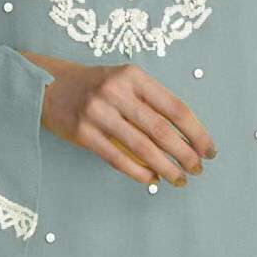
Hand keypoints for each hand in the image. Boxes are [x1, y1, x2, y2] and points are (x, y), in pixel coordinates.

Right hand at [18, 52, 216, 187]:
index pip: (175, 108)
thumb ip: (150, 101)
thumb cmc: (94, 85)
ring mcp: (98, 113)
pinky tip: (151, 178)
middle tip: (197, 170)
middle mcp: (117, 92)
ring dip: (166, 167)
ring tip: (178, 179)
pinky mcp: (82, 133)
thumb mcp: (123, 80)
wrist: (46, 84)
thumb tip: (186, 136)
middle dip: (185, 154)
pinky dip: (138, 172)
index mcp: (134, 76)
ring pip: (142, 147)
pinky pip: (116, 158)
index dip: (196, 132)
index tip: (209, 150)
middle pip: (161, 130)